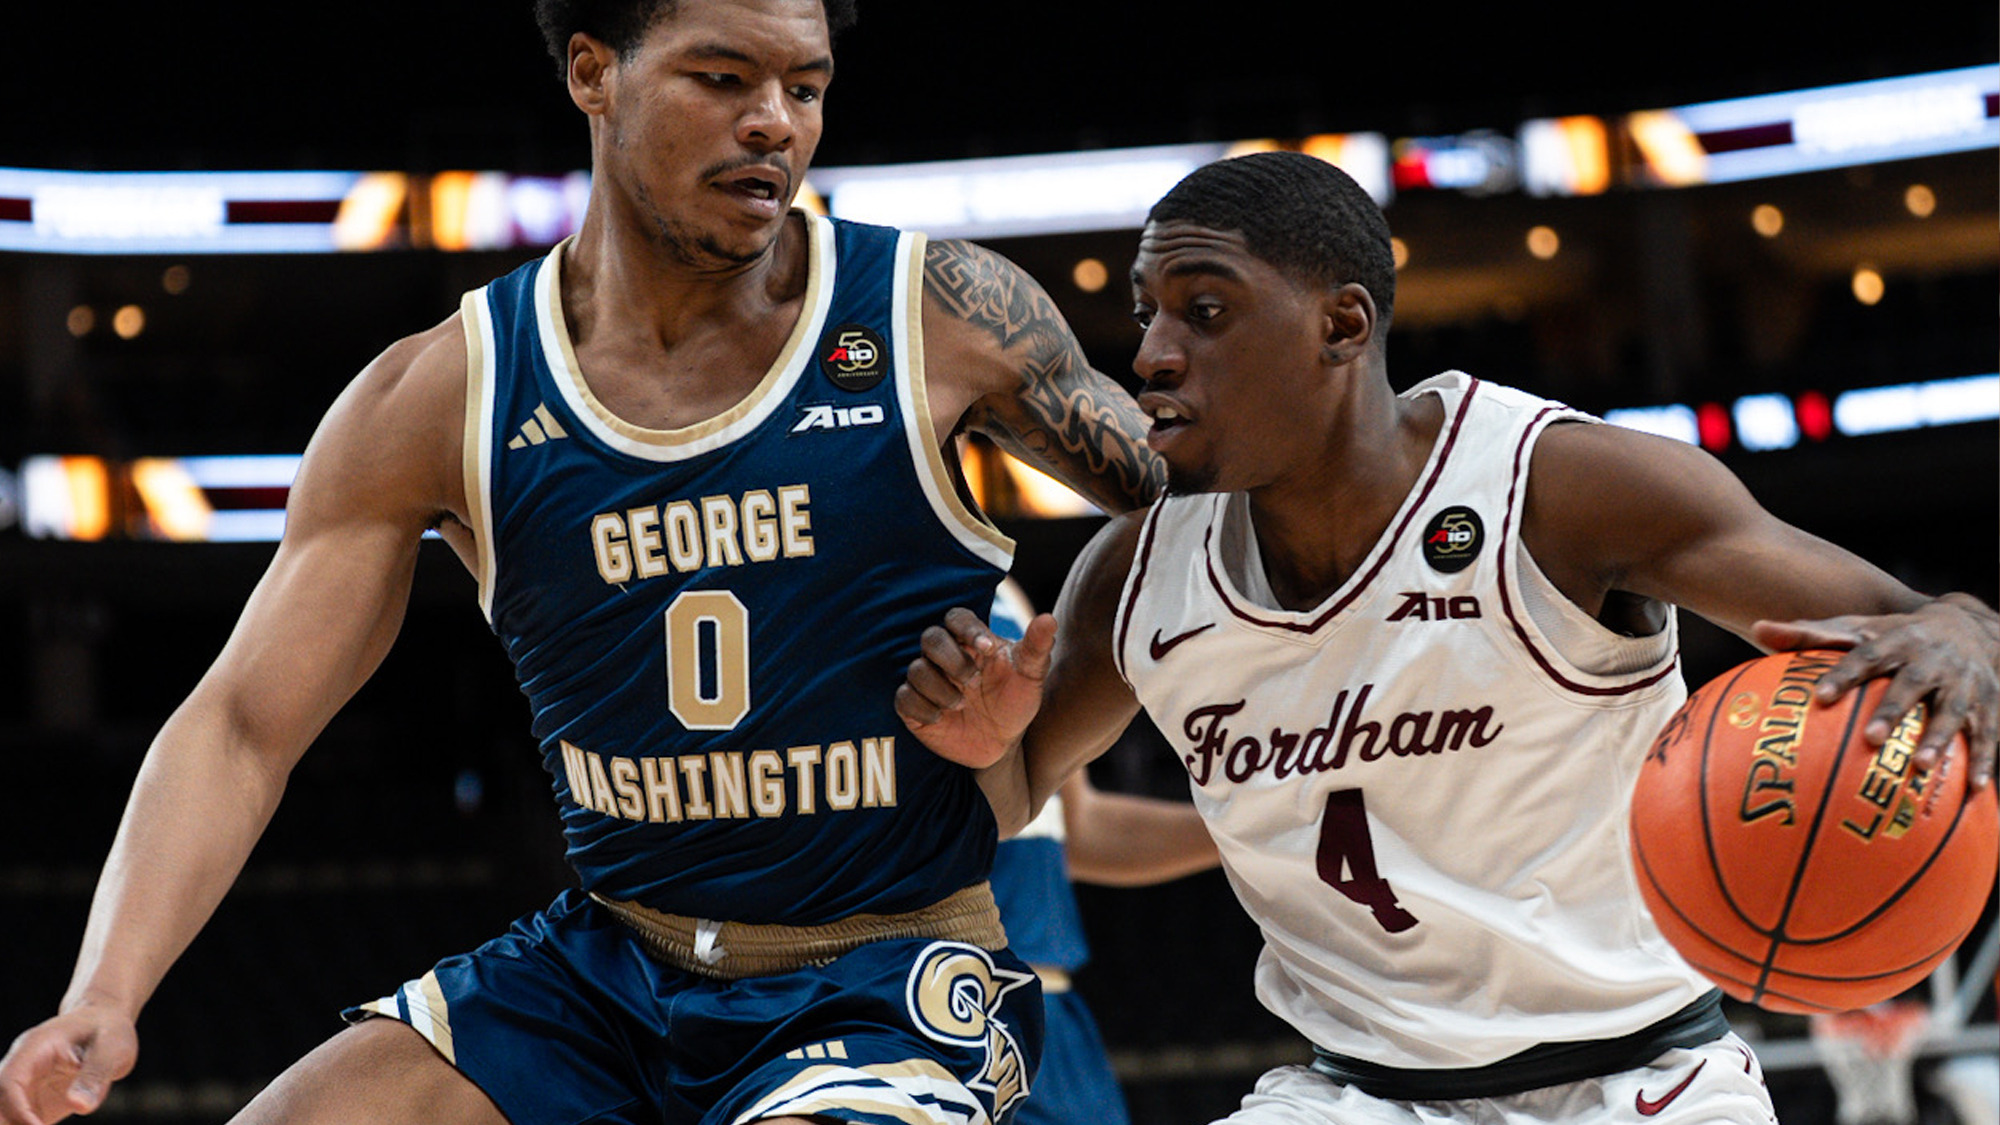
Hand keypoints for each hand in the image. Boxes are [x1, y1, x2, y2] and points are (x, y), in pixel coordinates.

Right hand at [0, 1006, 137, 1124]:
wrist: (105, 1024)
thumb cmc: (109, 1031)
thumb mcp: (112, 1048)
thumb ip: (95, 1075)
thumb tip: (80, 1106)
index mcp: (34, 1047)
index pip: (9, 1082)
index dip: (18, 1110)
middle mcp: (22, 1067)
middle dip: (9, 1121)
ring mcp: (25, 1084)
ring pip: (4, 1113)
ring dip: (16, 1124)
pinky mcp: (33, 1101)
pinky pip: (20, 1120)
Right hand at [896, 606, 1055, 768]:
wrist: (1003, 743)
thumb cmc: (1015, 701)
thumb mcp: (1031, 675)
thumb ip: (1037, 647)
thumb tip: (1048, 619)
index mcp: (971, 642)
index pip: (957, 617)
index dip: (966, 628)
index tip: (986, 648)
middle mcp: (946, 657)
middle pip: (930, 638)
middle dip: (949, 658)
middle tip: (972, 679)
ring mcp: (929, 681)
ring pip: (916, 669)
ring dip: (940, 688)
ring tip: (961, 705)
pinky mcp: (915, 707)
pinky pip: (904, 698)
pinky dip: (923, 708)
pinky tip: (942, 718)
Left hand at [1753, 594, 1999, 787]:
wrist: (1971, 626)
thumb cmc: (1896, 636)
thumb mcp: (1859, 628)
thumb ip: (1809, 634)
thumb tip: (1756, 628)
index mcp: (1896, 641)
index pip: (1865, 656)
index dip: (1843, 674)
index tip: (1819, 696)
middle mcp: (1932, 660)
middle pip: (1911, 684)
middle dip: (1892, 711)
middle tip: (1869, 739)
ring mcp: (1964, 682)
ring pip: (1952, 711)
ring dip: (1940, 739)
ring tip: (1921, 767)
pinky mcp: (1989, 704)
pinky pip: (1988, 733)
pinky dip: (1984, 760)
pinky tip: (1975, 790)